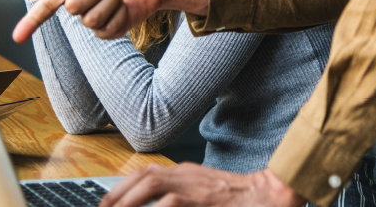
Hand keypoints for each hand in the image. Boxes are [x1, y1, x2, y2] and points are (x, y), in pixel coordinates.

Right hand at [12, 0, 208, 42]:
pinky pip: (106, 28)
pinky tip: (125, 5)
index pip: (46, 5)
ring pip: (91, 18)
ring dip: (111, 1)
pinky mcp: (108, 31)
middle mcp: (77, 2)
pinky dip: (119, 13)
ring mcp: (92, 18)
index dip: (30, 22)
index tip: (16, 37)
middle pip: (73, 6)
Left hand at [98, 165, 305, 206]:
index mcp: (184, 172)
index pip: (144, 174)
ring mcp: (194, 186)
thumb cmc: (236, 197)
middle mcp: (186, 175)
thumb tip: (158, 194)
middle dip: (118, 195)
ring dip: (130, 200)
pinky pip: (170, 204)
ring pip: (152, 184)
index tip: (107, 203)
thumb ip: (180, 191)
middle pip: (142, 177)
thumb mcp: (203, 188)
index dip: (121, 189)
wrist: (268, 194)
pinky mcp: (202, 199)